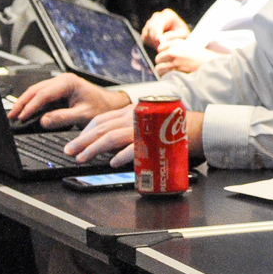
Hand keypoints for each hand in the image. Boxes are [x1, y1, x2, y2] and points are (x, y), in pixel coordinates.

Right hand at [10, 73, 128, 129]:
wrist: (109, 105)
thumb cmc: (101, 107)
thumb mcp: (83, 115)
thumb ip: (63, 118)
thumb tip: (44, 121)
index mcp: (68, 82)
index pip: (43, 94)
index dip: (30, 106)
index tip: (21, 117)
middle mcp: (61, 80)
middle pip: (35, 90)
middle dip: (22, 103)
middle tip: (11, 116)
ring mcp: (59, 84)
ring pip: (35, 92)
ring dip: (24, 103)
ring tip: (14, 115)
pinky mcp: (57, 90)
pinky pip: (40, 95)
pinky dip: (31, 103)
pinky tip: (25, 112)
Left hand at [63, 105, 203, 167]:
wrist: (202, 129)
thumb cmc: (177, 130)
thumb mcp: (149, 124)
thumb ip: (131, 132)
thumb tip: (113, 151)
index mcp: (133, 111)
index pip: (102, 118)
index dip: (85, 131)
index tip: (76, 142)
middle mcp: (136, 115)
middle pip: (102, 127)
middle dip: (83, 140)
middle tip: (70, 152)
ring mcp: (145, 126)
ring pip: (112, 136)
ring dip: (94, 148)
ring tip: (83, 158)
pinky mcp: (156, 138)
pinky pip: (135, 146)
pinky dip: (122, 155)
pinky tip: (112, 163)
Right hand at [141, 9, 189, 48]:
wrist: (179, 37)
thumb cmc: (182, 34)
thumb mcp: (182, 35)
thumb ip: (173, 36)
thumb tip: (161, 38)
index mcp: (168, 14)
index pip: (159, 23)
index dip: (157, 31)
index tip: (158, 40)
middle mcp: (157, 16)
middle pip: (151, 27)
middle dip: (154, 38)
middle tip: (159, 47)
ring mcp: (150, 22)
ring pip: (146, 32)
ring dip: (152, 41)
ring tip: (161, 47)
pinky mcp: (146, 29)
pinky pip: (144, 37)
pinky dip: (149, 42)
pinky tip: (157, 45)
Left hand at [154, 36, 220, 75]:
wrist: (210, 62)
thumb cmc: (201, 55)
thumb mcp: (189, 45)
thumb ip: (176, 46)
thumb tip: (164, 50)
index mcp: (178, 43)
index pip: (160, 47)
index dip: (162, 52)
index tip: (165, 55)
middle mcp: (175, 51)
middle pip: (158, 58)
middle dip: (161, 62)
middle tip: (165, 64)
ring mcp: (176, 61)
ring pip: (159, 68)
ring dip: (162, 71)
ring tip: (166, 72)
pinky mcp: (178, 70)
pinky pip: (166, 74)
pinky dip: (167, 76)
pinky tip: (170, 76)